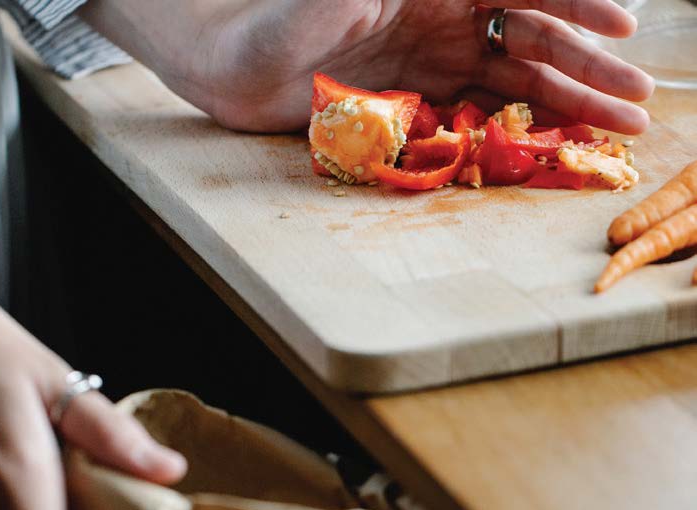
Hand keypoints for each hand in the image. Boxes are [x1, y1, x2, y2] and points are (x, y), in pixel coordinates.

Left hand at [87, 0, 652, 134]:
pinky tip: (549, 142)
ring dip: (564, 103)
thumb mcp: (320, 3)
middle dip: (586, 69)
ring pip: (511, 81)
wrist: (225, 64)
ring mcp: (428, 59)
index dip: (575, 4)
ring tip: (614, 129)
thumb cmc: (264, 23)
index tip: (624, 27)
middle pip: (529, 40)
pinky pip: (474, 113)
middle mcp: (440, 16)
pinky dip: (513, 127)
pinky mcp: (410, 98)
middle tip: (639, 102)